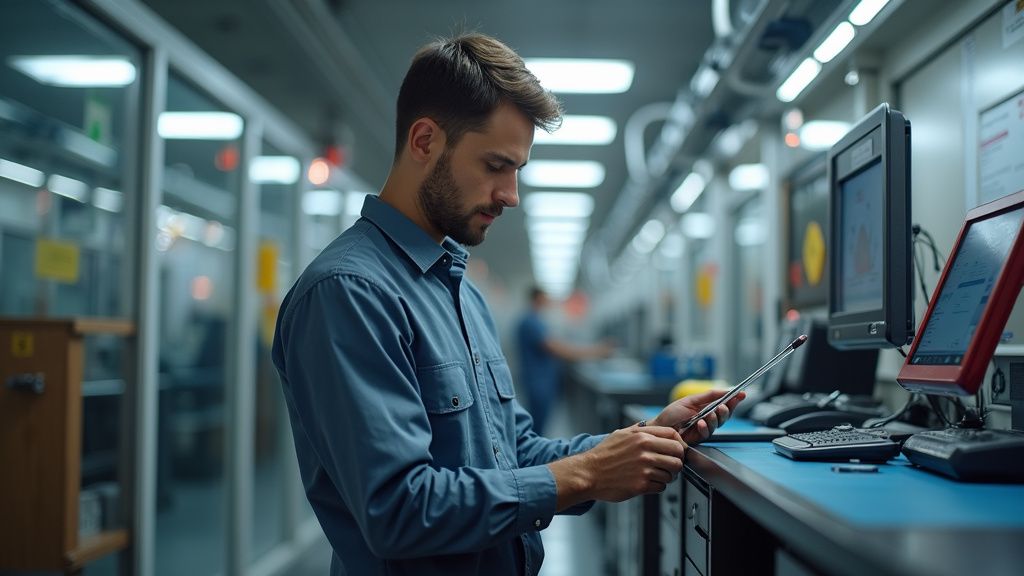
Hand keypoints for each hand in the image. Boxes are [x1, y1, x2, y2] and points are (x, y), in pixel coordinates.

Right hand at [547, 425, 684, 509]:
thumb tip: (654, 428)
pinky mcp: (641, 485)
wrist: (588, 473)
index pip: (674, 436)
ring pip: (672, 473)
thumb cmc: (603, 455)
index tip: (678, 450)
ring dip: (667, 475)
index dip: (680, 444)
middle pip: (678, 456)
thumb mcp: (621, 434)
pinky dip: (658, 486)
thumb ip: (640, 430)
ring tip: (656, 474)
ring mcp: (644, 469)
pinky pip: (662, 486)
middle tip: (669, 465)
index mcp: (641, 437)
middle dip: (676, 461)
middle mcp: (645, 452)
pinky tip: (648, 482)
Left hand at [652, 388, 744, 444]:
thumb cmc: (671, 414)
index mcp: (706, 407)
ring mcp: (704, 428)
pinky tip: (700, 424)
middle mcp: (707, 418)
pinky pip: (707, 432)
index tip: (741, 394)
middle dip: (727, 410)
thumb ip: (707, 396)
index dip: (733, 399)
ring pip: (718, 424)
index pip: (724, 403)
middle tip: (723, 407)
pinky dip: (705, 427)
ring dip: (715, 418)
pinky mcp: (699, 437)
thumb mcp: (690, 400)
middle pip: (725, 414)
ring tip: (709, 415)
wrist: (660, 427)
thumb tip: (724, 390)